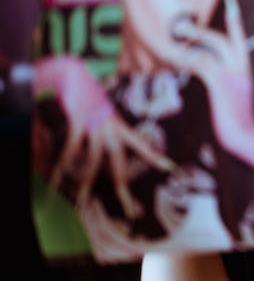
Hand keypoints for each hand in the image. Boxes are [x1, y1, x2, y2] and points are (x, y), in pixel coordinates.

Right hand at [34, 56, 173, 219]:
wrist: (73, 70)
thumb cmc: (85, 91)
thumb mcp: (98, 111)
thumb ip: (99, 128)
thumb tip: (92, 145)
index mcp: (118, 124)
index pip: (141, 144)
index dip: (154, 157)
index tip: (170, 169)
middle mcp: (111, 126)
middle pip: (120, 162)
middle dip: (123, 186)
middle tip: (130, 210)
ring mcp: (95, 124)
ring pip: (93, 162)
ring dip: (86, 184)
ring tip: (82, 204)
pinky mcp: (78, 121)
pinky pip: (70, 149)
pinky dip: (61, 166)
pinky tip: (55, 180)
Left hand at [158, 0, 253, 172]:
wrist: (244, 135)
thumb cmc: (237, 119)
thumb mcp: (231, 95)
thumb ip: (224, 78)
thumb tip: (202, 65)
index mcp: (247, 67)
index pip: (240, 38)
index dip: (234, 23)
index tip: (231, 4)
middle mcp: (243, 66)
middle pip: (222, 39)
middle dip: (202, 31)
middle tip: (181, 26)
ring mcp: (234, 72)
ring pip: (212, 46)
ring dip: (191, 41)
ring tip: (174, 42)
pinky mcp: (221, 81)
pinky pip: (201, 62)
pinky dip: (187, 59)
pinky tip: (177, 60)